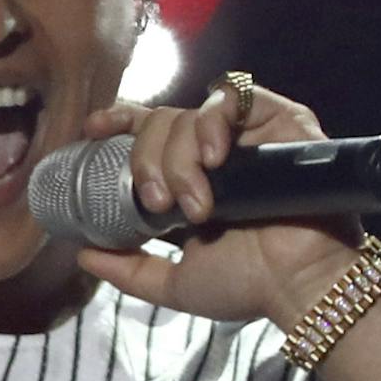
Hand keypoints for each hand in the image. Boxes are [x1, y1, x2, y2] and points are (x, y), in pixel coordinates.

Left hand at [72, 80, 368, 327]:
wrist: (297, 285)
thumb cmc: (249, 286)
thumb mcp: (174, 284)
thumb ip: (129, 270)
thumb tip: (83, 253)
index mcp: (190, 179)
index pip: (148, 132)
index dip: (119, 122)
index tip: (93, 130)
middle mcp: (216, 153)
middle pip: (160, 123)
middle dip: (147, 161)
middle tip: (161, 204)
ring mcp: (247, 136)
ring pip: (190, 112)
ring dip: (180, 155)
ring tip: (199, 203)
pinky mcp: (280, 121)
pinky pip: (236, 94)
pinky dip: (215, 120)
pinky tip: (218, 156)